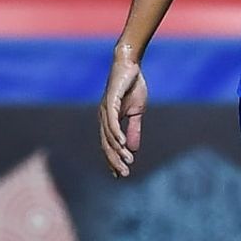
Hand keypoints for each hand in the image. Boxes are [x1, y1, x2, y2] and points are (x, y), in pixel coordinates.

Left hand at [99, 54, 148, 176]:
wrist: (130, 66)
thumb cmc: (132, 87)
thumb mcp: (137, 112)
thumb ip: (134, 130)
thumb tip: (133, 148)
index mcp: (108, 121)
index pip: (109, 145)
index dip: (113, 160)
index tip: (119, 175)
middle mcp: (103, 118)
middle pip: (106, 145)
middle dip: (114, 161)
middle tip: (123, 174)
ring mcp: (105, 110)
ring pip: (109, 136)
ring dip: (118, 150)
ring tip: (128, 162)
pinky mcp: (110, 102)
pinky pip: (112, 122)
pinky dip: (116, 134)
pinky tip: (123, 144)